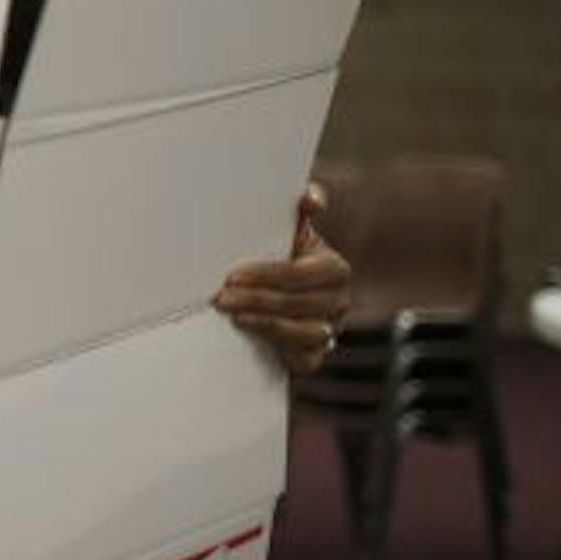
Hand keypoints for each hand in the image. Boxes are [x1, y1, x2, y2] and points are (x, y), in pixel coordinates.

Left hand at [214, 183, 350, 374]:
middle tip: (223, 298)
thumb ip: (298, 210)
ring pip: (306, 335)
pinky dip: (283, 353)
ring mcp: (329, 329)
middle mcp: (338, 301)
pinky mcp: (315, 354)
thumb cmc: (280, 254)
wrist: (281, 289)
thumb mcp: (289, 229)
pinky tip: (254, 341)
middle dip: (259, 301)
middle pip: (302, 305)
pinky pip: (307, 361)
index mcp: (333, 268)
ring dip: (267, 327)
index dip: (268, 276)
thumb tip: (310, 197)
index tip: (234, 276)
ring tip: (235, 317)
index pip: (303, 274)